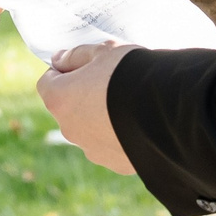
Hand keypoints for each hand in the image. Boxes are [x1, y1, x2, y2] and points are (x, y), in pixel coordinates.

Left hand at [37, 42, 136, 174]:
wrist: (168, 108)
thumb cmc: (129, 73)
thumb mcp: (103, 52)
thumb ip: (75, 55)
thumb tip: (58, 60)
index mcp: (59, 99)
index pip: (47, 82)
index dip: (63, 70)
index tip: (83, 65)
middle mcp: (69, 129)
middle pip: (68, 109)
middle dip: (82, 96)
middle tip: (109, 82)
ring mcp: (92, 150)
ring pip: (90, 130)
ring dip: (100, 118)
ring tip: (129, 103)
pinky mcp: (116, 164)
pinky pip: (112, 146)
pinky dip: (120, 135)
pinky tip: (140, 123)